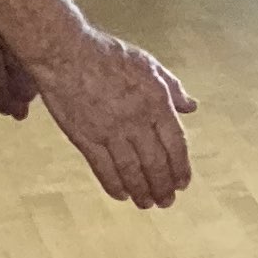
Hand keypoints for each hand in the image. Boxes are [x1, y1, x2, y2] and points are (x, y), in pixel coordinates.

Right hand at [36, 28, 197, 208]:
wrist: (66, 53)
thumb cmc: (108, 54)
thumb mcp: (149, 65)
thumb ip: (173, 88)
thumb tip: (191, 106)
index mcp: (156, 103)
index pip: (176, 144)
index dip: (181, 167)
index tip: (183, 183)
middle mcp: (136, 121)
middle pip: (155, 163)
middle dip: (164, 186)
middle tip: (168, 201)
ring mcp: (110, 131)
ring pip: (131, 171)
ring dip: (142, 190)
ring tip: (148, 204)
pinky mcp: (85, 138)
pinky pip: (103, 168)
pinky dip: (113, 184)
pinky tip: (121, 195)